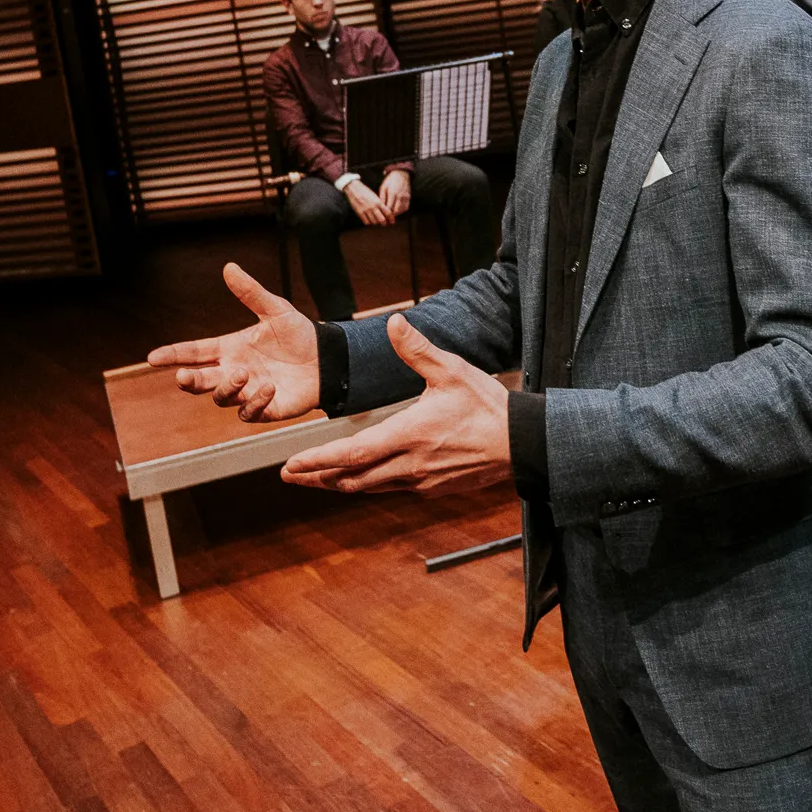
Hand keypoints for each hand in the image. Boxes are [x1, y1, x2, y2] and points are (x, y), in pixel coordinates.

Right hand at [147, 263, 319, 421]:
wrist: (328, 359)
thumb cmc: (299, 335)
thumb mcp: (276, 310)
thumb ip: (251, 293)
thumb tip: (229, 267)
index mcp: (230, 349)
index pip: (195, 352)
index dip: (174, 354)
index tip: (153, 357)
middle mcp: (233, 372)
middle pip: (200, 381)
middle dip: (188, 380)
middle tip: (183, 376)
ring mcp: (246, 392)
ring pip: (220, 398)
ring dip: (227, 387)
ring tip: (244, 373)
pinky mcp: (264, 409)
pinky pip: (248, 412)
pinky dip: (254, 402)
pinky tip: (269, 388)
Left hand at [280, 314, 510, 495]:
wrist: (522, 443)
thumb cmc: (488, 406)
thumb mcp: (452, 371)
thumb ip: (417, 349)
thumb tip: (393, 322)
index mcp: (409, 434)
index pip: (352, 454)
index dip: (318, 461)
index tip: (290, 464)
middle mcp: (410, 464)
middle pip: (351, 479)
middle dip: (317, 478)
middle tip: (289, 476)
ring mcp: (421, 480)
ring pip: (369, 488)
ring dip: (339, 484)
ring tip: (317, 479)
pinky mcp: (434, 488)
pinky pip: (391, 489)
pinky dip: (368, 484)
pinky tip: (362, 478)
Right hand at [345, 178, 393, 225]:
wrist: (354, 189)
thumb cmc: (365, 192)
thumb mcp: (375, 197)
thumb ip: (380, 204)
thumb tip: (386, 212)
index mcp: (378, 202)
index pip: (388, 213)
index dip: (391, 219)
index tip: (392, 222)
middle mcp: (373, 207)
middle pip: (382, 220)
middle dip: (385, 223)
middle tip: (385, 224)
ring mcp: (366, 211)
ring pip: (374, 222)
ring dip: (377, 223)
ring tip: (377, 222)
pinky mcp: (360, 213)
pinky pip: (366, 222)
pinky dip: (369, 223)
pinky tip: (370, 221)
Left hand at [378, 168, 411, 215]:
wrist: (401, 174)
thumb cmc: (390, 180)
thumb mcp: (383, 187)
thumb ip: (382, 197)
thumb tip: (380, 207)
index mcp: (392, 193)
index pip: (389, 207)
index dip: (385, 214)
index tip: (382, 217)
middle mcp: (400, 196)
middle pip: (396, 211)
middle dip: (391, 216)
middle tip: (386, 219)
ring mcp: (405, 197)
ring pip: (401, 210)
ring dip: (396, 214)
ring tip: (391, 216)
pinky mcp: (409, 197)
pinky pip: (406, 207)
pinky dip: (401, 211)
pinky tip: (397, 211)